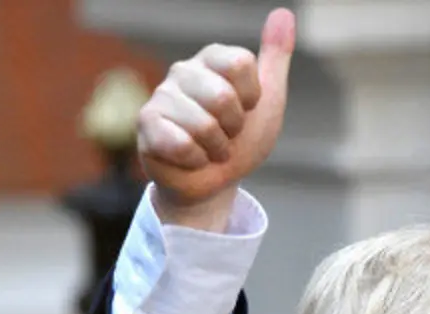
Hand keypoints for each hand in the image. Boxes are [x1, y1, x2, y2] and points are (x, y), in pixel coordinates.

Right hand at [137, 8, 294, 227]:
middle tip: (226, 135)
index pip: (241, 64)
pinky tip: (190, 158)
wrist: (216, 182)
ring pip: (204, 125)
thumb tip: (283, 14)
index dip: (251, 97)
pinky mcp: (146, 124)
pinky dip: (196, 160)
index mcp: (213, 58)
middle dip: (233, 129)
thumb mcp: (268, 100)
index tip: (246, 109)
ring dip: (215, 149)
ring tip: (209, 148)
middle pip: (223, 97)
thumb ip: (275, 58)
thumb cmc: (240, 140)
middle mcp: (183, 70)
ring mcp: (161, 96)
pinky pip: (181, 143)